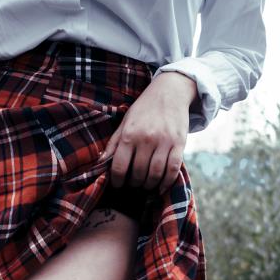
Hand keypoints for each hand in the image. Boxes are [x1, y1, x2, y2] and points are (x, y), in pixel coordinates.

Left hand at [102, 71, 196, 194]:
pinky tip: (160, 187)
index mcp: (130, 134)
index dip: (117, 181)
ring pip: (155, 174)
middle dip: (134, 183)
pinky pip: (173, 169)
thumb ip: (113, 143)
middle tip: (133, 184)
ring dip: (149, 185)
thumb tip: (100, 163)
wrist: (170, 91)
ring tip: (146, 185)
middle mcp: (146, 139)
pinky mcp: (179, 144)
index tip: (118, 184)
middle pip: (138, 173)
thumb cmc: (144, 109)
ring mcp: (164, 142)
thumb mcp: (125, 122)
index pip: (119, 166)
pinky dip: (167, 182)